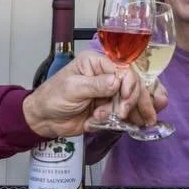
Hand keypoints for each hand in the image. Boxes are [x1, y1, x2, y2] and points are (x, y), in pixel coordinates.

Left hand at [22, 52, 159, 136]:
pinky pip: (125, 113)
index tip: (127, 101)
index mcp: (96, 63)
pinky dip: (130, 120)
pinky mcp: (108, 109)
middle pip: (133, 84)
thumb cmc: (52, 97)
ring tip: (144, 122)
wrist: (43, 120)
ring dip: (135, 111)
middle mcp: (105, 76)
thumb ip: (95, 85)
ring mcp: (108, 93)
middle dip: (139, 100)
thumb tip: (116, 82)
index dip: (130, 85)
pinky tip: (137, 125)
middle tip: (145, 116)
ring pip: (132, 100)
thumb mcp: (72, 88)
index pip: (123, 70)